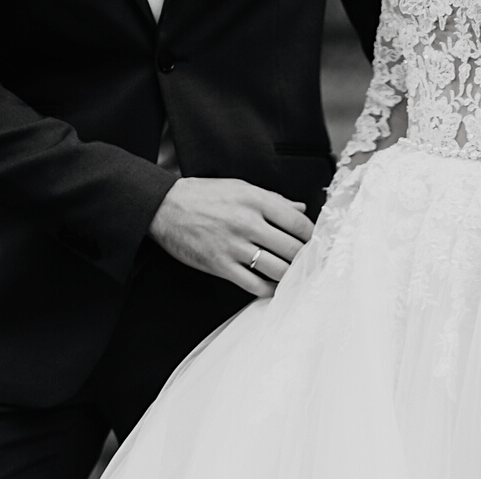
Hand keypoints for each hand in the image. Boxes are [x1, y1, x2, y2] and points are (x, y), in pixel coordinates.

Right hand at [148, 177, 315, 298]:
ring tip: (294, 276)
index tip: (315, 244)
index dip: (313, 237)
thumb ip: (273, 200)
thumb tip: (300, 210)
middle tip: (310, 265)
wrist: (164, 207)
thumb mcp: (240, 188)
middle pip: (293, 249)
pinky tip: (273, 286)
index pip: (299, 224)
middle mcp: (247, 223)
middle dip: (305, 260)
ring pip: (278, 270)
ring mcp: (234, 246)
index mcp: (255, 200)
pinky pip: (255, 285)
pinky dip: (269, 289)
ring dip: (290, 276)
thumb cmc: (203, 196)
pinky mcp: (221, 265)